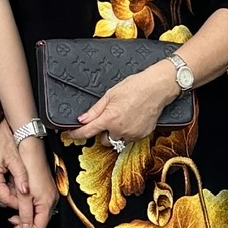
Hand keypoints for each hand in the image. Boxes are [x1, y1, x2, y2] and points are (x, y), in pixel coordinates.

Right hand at [0, 120, 29, 215]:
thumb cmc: (0, 136)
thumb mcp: (15, 156)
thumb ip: (21, 176)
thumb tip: (26, 191)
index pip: (5, 199)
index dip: (18, 203)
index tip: (28, 203)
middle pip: (0, 199)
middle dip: (14, 199)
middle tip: (27, 196)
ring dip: (8, 192)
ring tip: (20, 186)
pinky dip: (3, 186)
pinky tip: (11, 180)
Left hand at [11, 134, 54, 227]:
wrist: (31, 147)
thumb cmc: (29, 166)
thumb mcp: (24, 194)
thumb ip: (25, 212)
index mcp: (48, 201)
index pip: (40, 226)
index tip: (15, 226)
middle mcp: (51, 199)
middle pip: (39, 220)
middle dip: (25, 221)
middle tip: (12, 220)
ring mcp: (49, 193)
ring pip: (37, 211)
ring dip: (25, 212)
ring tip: (13, 208)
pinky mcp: (45, 187)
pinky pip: (37, 202)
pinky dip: (27, 204)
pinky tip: (18, 199)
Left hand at [68, 63, 183, 144]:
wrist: (157, 88)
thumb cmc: (135, 87)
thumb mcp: (110, 95)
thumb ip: (95, 110)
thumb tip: (82, 120)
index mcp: (109, 118)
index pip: (87, 132)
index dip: (76, 134)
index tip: (70, 134)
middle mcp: (120, 129)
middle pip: (103, 140)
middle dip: (103, 133)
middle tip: (108, 119)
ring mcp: (132, 134)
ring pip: (117, 141)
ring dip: (116, 134)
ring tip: (122, 118)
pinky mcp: (142, 135)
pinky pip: (130, 139)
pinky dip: (128, 133)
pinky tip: (132, 120)